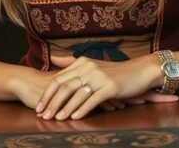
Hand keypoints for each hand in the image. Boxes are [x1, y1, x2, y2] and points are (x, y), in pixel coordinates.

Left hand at [34, 54, 175, 120]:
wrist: (140, 71)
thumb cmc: (115, 71)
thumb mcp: (92, 63)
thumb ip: (72, 62)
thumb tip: (53, 59)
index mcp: (82, 62)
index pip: (59, 79)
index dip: (47, 94)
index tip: (39, 107)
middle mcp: (88, 68)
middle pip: (64, 87)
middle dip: (51, 103)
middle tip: (42, 116)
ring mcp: (99, 77)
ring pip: (76, 94)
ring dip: (64, 108)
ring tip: (56, 119)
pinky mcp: (110, 87)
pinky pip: (92, 99)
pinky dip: (82, 109)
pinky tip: (74, 118)